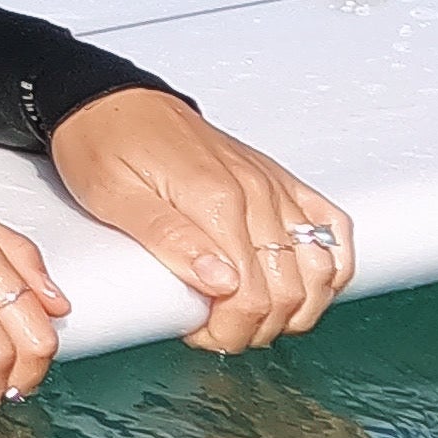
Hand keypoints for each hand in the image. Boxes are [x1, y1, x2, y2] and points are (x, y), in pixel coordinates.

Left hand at [49, 88, 353, 353]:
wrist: (112, 102)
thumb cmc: (105, 145)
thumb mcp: (114, 197)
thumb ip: (170, 240)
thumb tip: (221, 284)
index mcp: (214, 199)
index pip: (250, 295)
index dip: (229, 330)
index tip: (201, 334)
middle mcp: (255, 191)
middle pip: (291, 290)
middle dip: (259, 326)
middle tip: (220, 331)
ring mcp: (274, 185)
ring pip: (322, 268)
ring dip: (298, 307)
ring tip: (254, 316)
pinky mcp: (281, 181)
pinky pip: (332, 228)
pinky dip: (331, 266)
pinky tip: (306, 285)